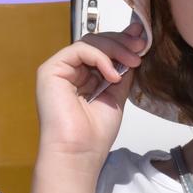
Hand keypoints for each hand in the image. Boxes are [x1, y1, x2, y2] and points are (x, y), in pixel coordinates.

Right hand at [35, 19, 146, 162]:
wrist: (79, 153)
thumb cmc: (94, 135)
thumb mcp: (117, 95)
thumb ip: (122, 71)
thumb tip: (135, 46)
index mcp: (83, 77)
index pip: (102, 50)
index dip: (121, 41)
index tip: (142, 39)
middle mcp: (70, 71)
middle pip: (96, 42)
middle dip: (121, 42)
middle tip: (140, 46)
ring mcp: (59, 70)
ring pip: (89, 42)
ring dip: (115, 48)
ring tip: (133, 61)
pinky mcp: (50, 70)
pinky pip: (79, 50)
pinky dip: (101, 58)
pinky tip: (113, 76)